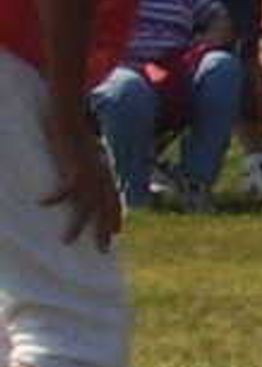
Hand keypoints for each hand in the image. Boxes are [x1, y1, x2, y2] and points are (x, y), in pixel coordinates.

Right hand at [40, 97, 117, 247]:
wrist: (71, 116)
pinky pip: (64, 189)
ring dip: (76, 226)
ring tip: (66, 241)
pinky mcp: (74, 169)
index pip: (113, 198)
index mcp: (103, 172)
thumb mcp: (86, 152)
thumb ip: (88, 165)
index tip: (117, 231)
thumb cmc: (75, 132)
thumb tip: (82, 173)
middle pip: (104, 208)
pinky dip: (53, 197)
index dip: (115, 215)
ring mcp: (88, 174)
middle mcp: (100, 176)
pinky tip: (40, 203)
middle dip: (103, 229)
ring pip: (85, 207)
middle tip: (103, 249)